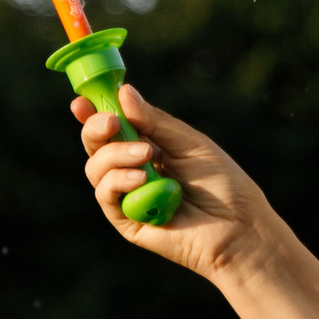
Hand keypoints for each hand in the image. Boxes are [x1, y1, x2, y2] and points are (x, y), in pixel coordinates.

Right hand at [73, 84, 270, 280]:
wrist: (237, 226)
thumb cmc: (222, 183)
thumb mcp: (190, 143)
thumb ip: (155, 121)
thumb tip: (123, 92)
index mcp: (147, 147)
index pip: (111, 128)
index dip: (92, 113)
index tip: (81, 102)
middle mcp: (132, 169)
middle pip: (95, 145)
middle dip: (96, 129)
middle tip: (111, 122)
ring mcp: (127, 196)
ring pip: (95, 168)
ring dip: (115, 155)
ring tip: (146, 155)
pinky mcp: (126, 220)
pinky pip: (104, 194)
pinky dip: (117, 181)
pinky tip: (141, 178)